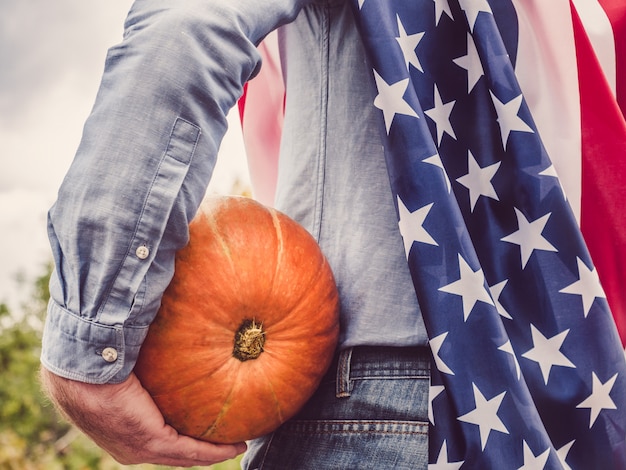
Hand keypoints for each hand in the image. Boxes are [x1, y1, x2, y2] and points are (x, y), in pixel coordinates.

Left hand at [40, 367, 245, 466]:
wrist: (82, 363)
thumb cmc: (97, 352)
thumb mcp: (125, 357)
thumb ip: (143, 352)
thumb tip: (159, 324)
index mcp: (119, 426)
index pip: (155, 435)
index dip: (179, 434)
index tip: (201, 427)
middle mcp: (128, 445)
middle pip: (172, 452)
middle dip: (200, 449)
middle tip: (226, 441)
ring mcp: (139, 447)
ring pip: (183, 455)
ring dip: (211, 452)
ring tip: (235, 444)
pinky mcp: (152, 442)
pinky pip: (190, 450)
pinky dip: (214, 450)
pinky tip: (234, 445)